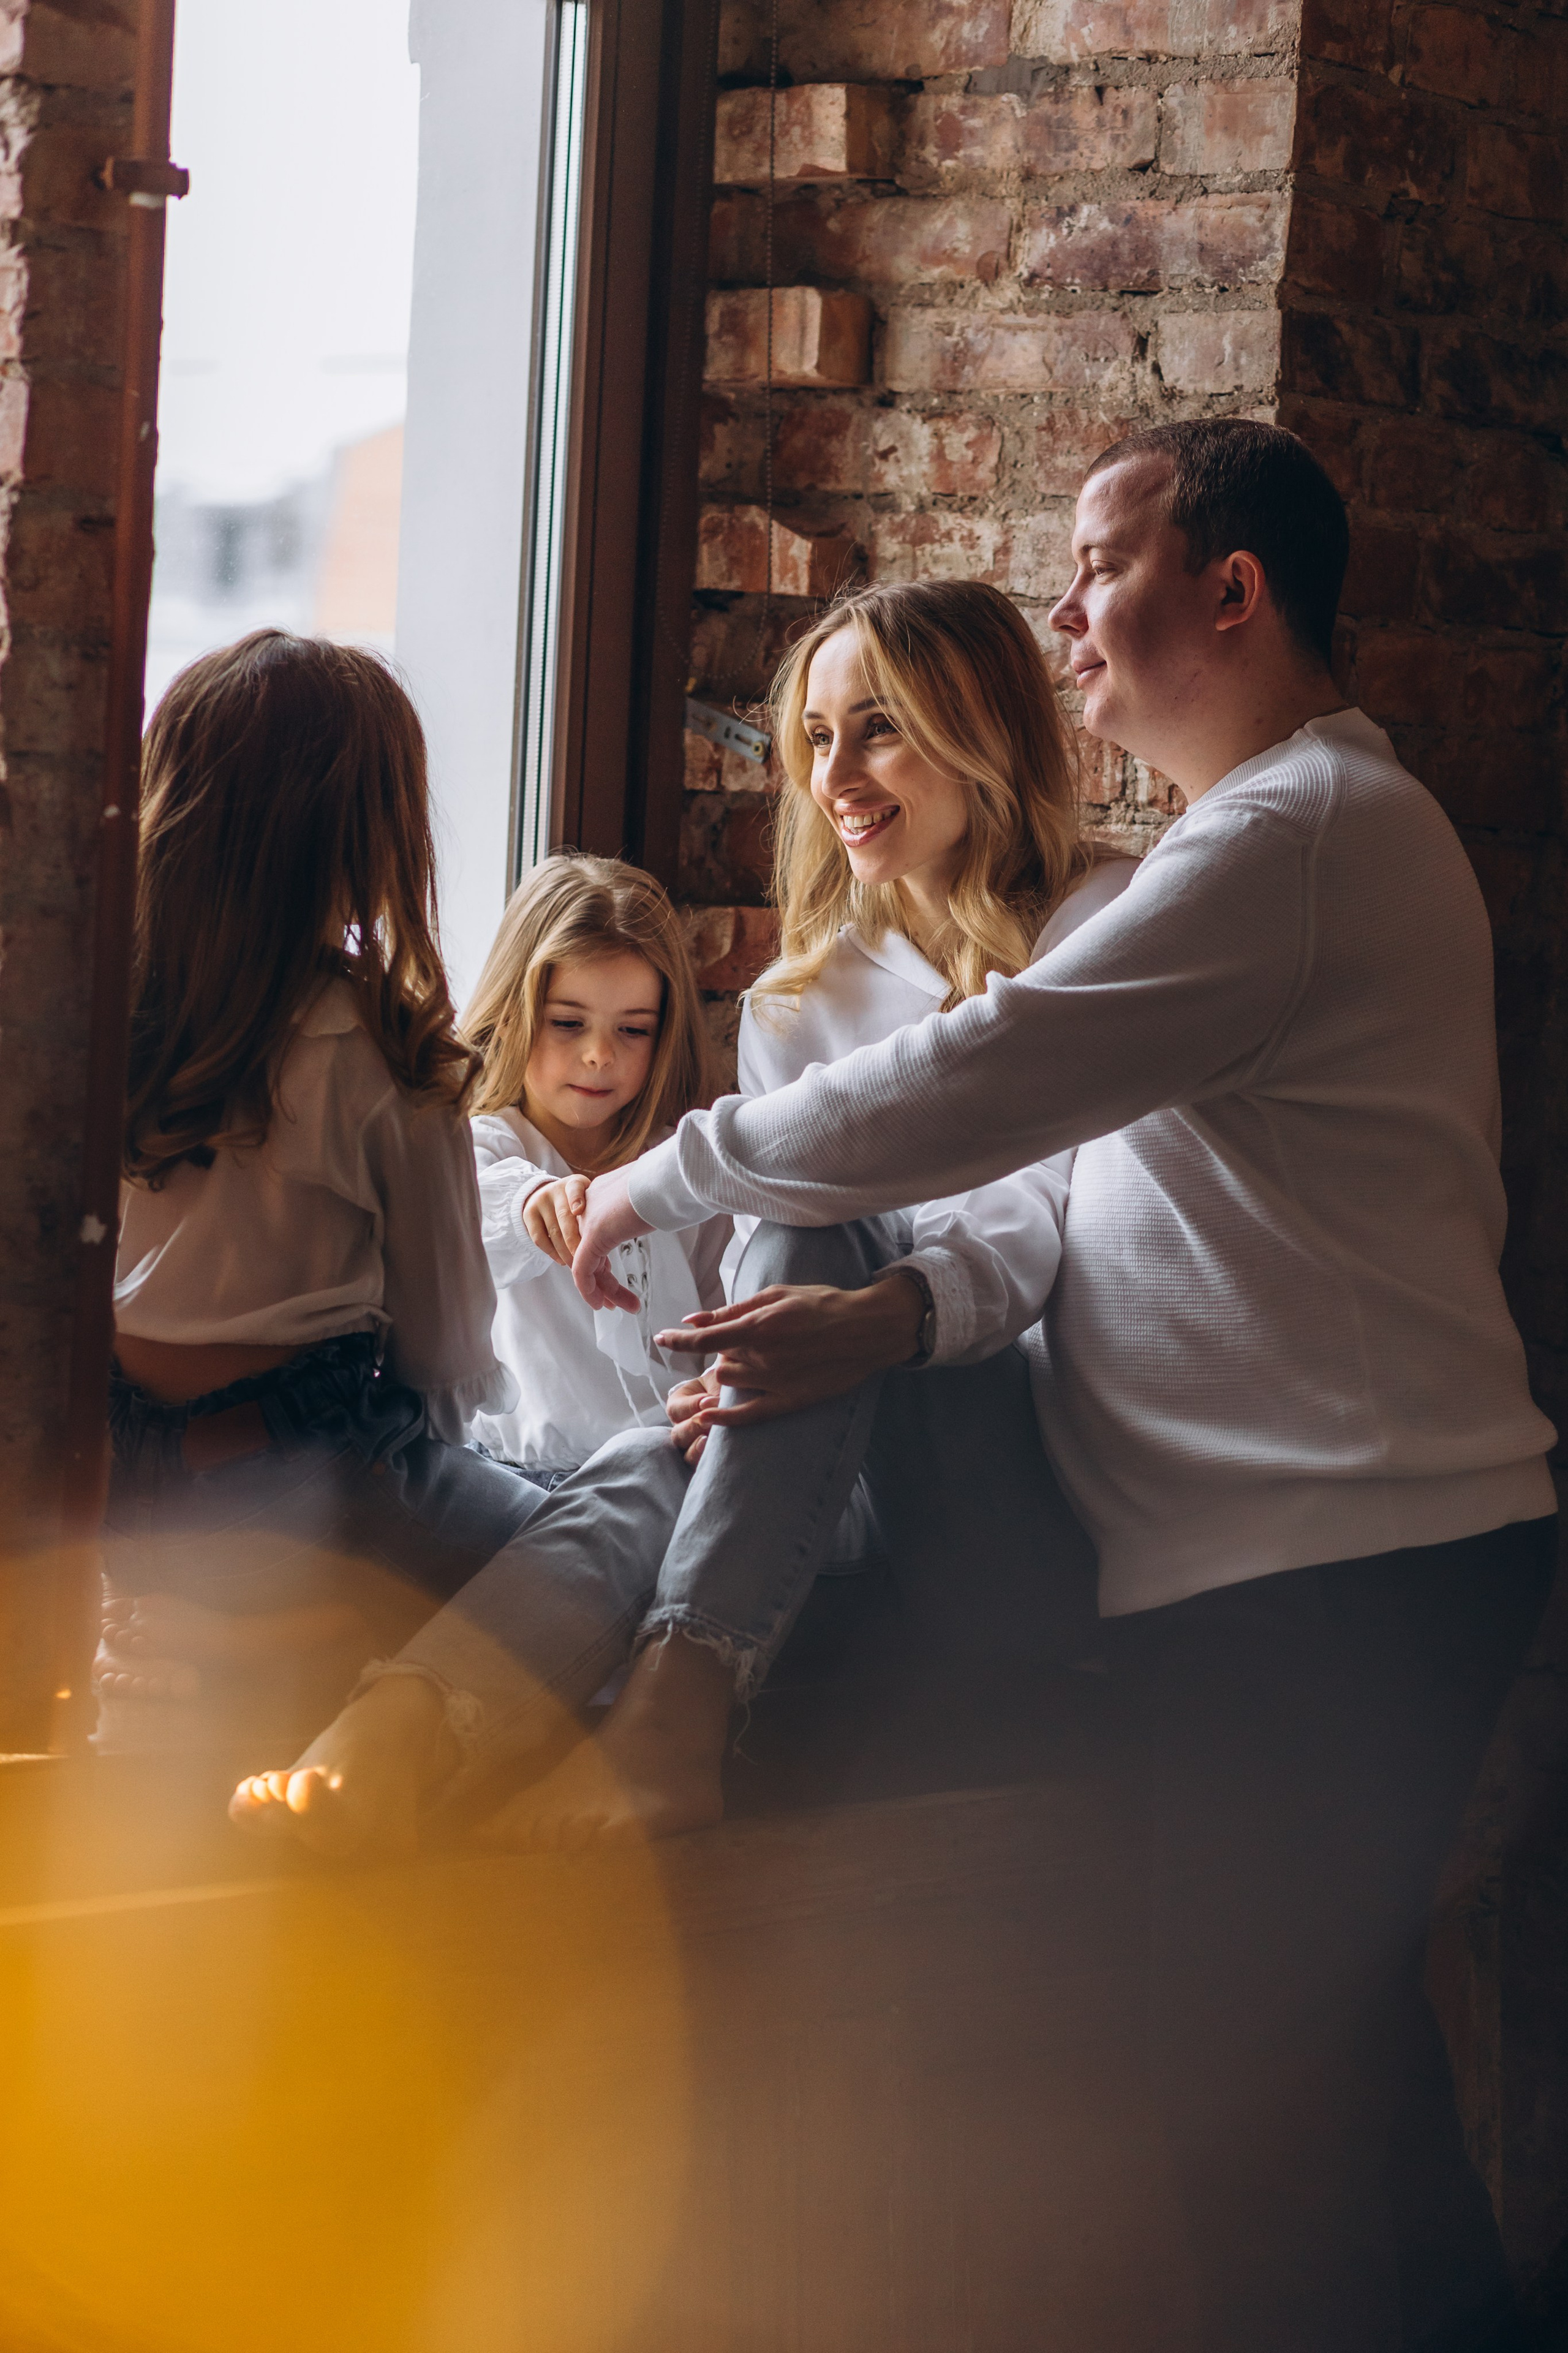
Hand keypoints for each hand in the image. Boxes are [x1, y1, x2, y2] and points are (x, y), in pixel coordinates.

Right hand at [522, 1176, 588, 1267]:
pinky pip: (540, 1238)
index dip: (576, 1198)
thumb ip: (594, 1219)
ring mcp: (540, 1201)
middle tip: (584, 1260)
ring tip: (576, 1265)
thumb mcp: (587, 1201)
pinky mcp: (528, 1213)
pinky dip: (552, 1253)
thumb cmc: (577, 1204)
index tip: (579, 1210)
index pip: (575, 1187)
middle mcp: (556, 1189)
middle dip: (575, 1242)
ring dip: (565, 1253)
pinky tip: (562, 1261)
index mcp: (575, 1183)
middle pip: (564, 1217)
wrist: (547, 1195)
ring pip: (553, 1232)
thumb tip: (606, 1260)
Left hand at [571, 1162, 653, 1310]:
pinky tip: (599, 1304)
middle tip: (617, 1302)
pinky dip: (589, 1290)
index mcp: (598, 1194)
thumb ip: (641, 1204)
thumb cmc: (667, 1181)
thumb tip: (656, 1207)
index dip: (601, 1263)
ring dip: (606, 1290)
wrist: (667, 1177)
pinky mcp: (593, 1235)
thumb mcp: (647, 1194)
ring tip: (628, 1307)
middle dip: (604, 1282)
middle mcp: (587, 1207)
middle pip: (589, 1253)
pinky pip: (583, 1270)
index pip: (592, 1237)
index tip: (613, 1279)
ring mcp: (588, 1220)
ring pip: (588, 1264)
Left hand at [653, 1275, 925, 1430]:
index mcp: (757, 1327)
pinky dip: (723, 1418)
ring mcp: (775, 1382)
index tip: (661, 1339)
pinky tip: (705, 1415)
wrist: (866, 1329)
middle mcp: (762, 1358)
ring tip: (755, 1358)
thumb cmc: (821, 1304)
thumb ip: (731, 1310)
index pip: (703, 1339)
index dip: (677, 1341)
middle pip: (721, 1358)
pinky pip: (748, 1415)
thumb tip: (692, 1319)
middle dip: (725, 1348)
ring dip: (730, 1370)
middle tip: (751, 1337)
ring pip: (730, 1380)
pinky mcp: (790, 1401)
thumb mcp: (775, 1295)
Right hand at [666, 1370, 719, 1464]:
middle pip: (678, 1435)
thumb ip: (716, 1388)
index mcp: (680, 1404)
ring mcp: (694, 1445)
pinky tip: (718, 1455)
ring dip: (698, 1449)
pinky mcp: (709, 1457)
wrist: (747, 1396)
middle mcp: (683, 1427)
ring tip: (709, 1442)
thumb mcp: (719, 1379)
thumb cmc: (728, 1384)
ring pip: (687, 1455)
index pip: (676, 1409)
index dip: (691, 1406)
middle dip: (694, 1428)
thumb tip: (714, 1402)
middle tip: (711, 1422)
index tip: (709, 1401)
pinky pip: (703, 1466)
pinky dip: (709, 1462)